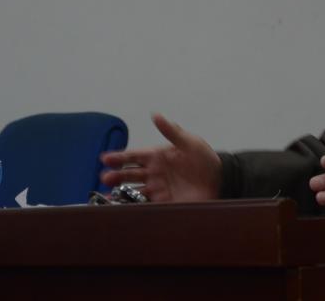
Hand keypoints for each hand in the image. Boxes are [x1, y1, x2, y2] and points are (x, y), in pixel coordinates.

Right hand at [100, 113, 220, 202]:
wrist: (219, 181)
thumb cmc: (205, 159)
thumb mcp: (189, 142)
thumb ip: (172, 131)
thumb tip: (156, 115)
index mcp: (157, 156)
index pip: (133, 156)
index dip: (119, 157)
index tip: (105, 158)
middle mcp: (153, 173)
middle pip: (129, 174)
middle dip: (115, 176)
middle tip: (105, 177)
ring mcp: (157, 188)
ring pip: (132, 190)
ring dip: (119, 192)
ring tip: (108, 194)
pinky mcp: (163, 203)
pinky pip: (144, 205)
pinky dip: (132, 207)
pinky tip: (122, 209)